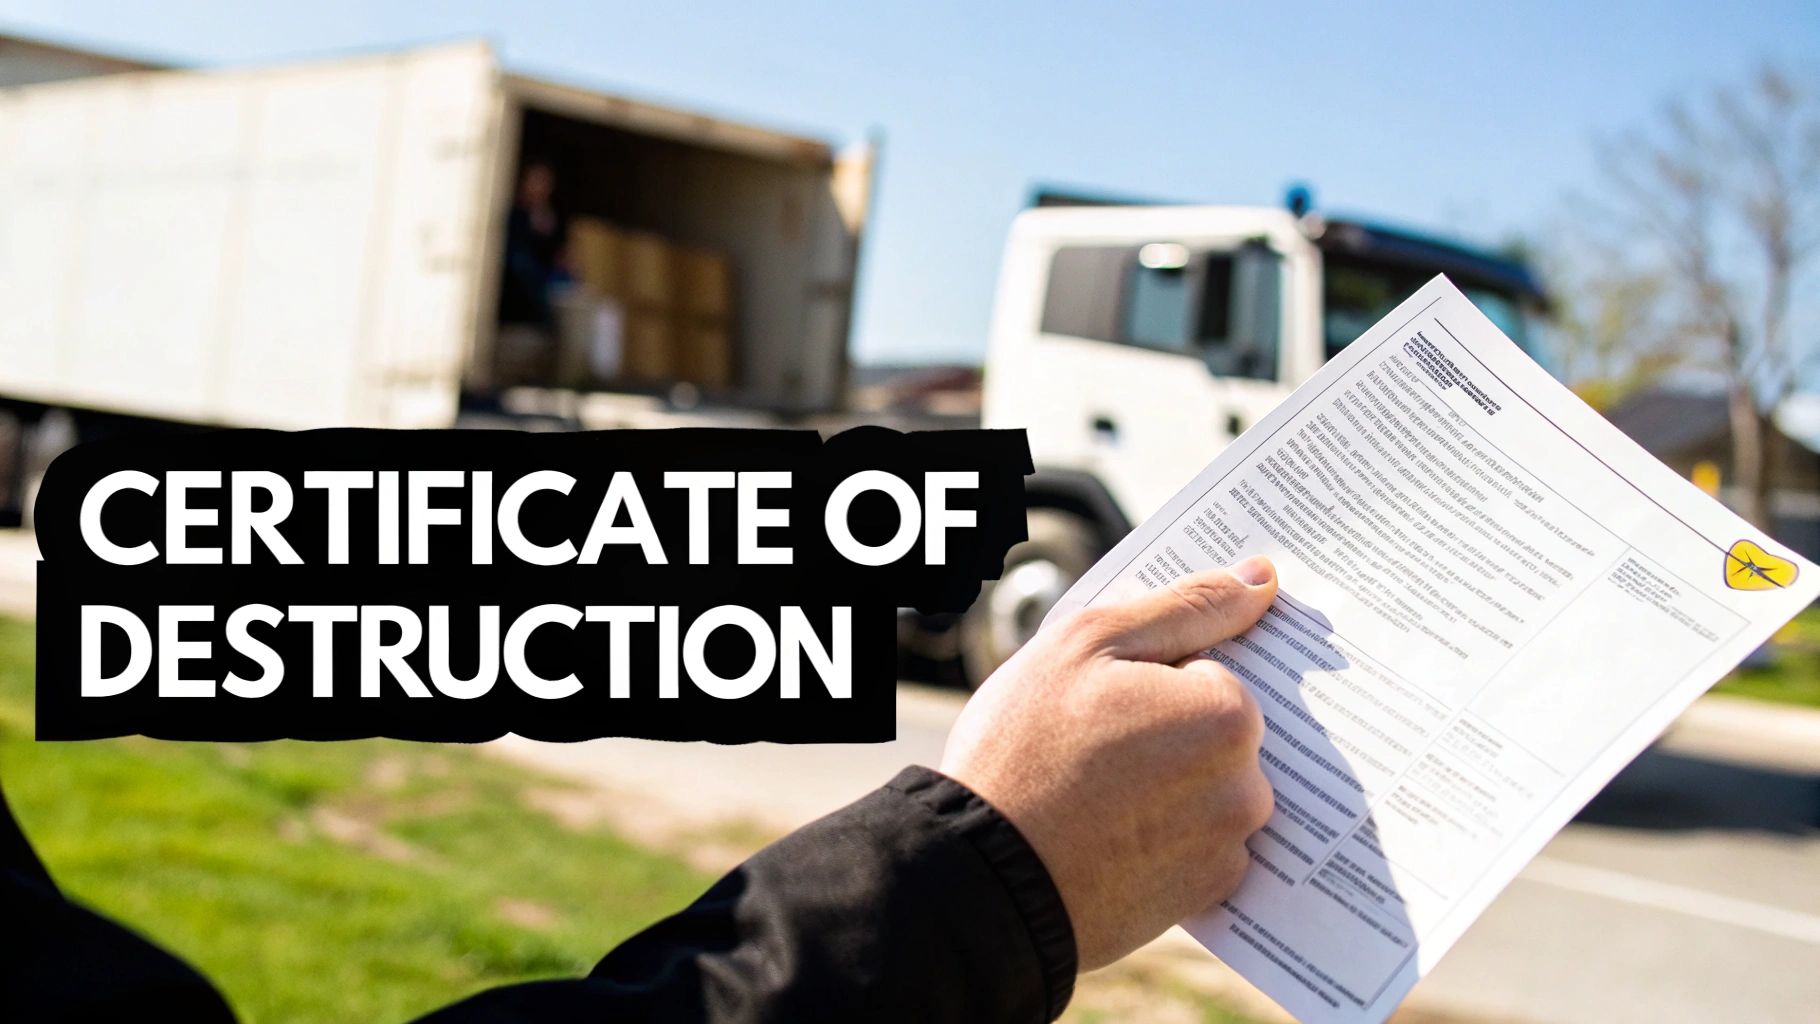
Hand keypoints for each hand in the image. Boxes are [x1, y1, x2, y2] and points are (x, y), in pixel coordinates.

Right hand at [940, 558, 1277, 969]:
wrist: (987, 875)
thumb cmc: (1025, 749)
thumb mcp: (1088, 643)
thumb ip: (1186, 606)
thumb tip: (1262, 579)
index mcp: (1226, 714)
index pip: (1212, 673)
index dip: (1151, 681)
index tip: (1103, 704)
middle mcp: (1248, 787)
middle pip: (1216, 734)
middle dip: (1166, 732)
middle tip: (1090, 749)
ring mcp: (1228, 848)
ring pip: (1207, 789)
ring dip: (1166, 785)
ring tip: (1093, 795)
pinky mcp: (1205, 898)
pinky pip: (1198, 846)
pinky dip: (1164, 837)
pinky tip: (1109, 838)